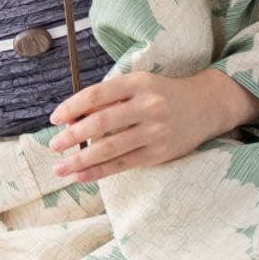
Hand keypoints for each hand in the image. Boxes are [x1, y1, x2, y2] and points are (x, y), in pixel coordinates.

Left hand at [48, 70, 226, 182]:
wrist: (205, 106)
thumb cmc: (161, 94)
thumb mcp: (137, 85)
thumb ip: (108, 99)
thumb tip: (71, 118)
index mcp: (137, 83)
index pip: (96, 95)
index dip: (72, 107)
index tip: (54, 119)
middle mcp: (147, 106)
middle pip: (101, 123)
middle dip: (72, 136)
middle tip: (53, 145)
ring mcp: (154, 131)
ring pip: (109, 148)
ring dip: (80, 160)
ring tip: (60, 168)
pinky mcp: (159, 153)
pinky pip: (123, 164)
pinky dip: (99, 171)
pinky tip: (81, 176)